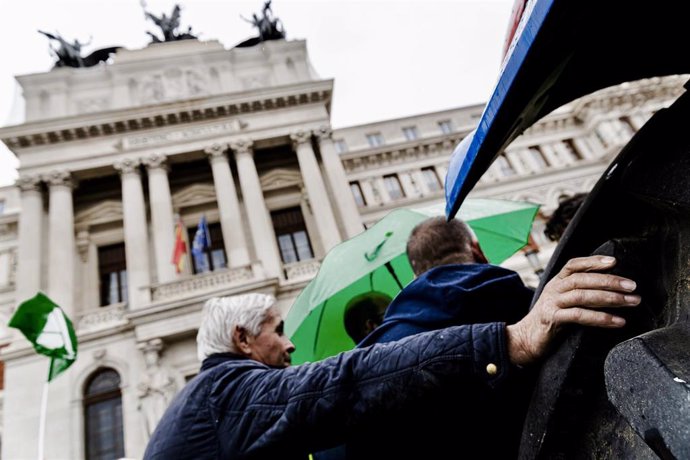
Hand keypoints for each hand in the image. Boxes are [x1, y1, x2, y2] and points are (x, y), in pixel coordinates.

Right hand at [506, 256, 639, 365]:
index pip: (574, 265)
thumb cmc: (550, 320)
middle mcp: (554, 289)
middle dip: (610, 281)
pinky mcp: (552, 319)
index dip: (593, 261)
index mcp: (556, 282)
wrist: (525, 339)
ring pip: (582, 296)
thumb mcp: (562, 302)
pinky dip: (600, 318)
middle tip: (632, 287)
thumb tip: (609, 289)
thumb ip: (578, 293)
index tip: (614, 261)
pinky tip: (617, 321)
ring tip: (631, 302)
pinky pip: (579, 316)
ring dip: (610, 298)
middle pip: (582, 279)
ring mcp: (552, 303)